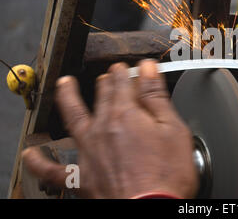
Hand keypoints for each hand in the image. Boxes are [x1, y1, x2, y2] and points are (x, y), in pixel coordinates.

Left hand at [22, 60, 197, 198]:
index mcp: (126, 114)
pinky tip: (30, 154)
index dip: (128, 70)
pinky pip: (52, 169)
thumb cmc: (166, 176)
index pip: (123, 81)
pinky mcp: (82, 177)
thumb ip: (157, 97)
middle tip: (111, 74)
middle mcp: (103, 128)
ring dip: (68, 97)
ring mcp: (89, 152)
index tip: (133, 67)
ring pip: (73, 117)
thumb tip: (147, 69)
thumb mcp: (173, 129)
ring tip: (64, 84)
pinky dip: (39, 162)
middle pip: (102, 95)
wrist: (151, 209)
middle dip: (108, 80)